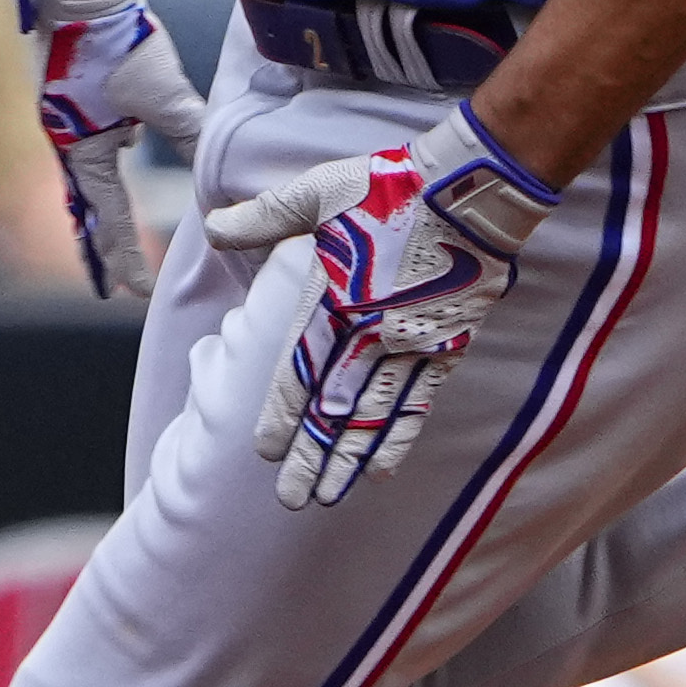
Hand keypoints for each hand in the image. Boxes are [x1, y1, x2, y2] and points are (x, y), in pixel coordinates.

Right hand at [20, 0, 206, 297]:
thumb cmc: (114, 40)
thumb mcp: (161, 93)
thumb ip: (190, 132)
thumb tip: (219, 166)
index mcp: (79, 148)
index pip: (106, 217)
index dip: (124, 254)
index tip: (134, 290)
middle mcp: (66, 136)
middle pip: (87, 203)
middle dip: (103, 242)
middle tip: (110, 282)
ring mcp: (67, 110)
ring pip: (91, 166)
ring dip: (106, 193)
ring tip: (117, 220)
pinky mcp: (76, 86)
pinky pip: (96, 130)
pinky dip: (113, 143)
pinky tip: (130, 133)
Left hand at [203, 104, 557, 509]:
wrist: (470, 191)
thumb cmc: (390, 187)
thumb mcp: (318, 191)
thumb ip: (266, 217)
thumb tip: (214, 226)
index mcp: (334, 295)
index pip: (299, 368)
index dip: (281, 413)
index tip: (263, 452)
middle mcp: (370, 328)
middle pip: (334, 404)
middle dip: (310, 455)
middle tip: (290, 499)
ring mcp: (411, 342)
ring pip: (373, 413)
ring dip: (349, 459)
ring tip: (327, 497)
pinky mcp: (445, 345)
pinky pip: (418, 402)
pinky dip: (398, 436)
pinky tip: (381, 468)